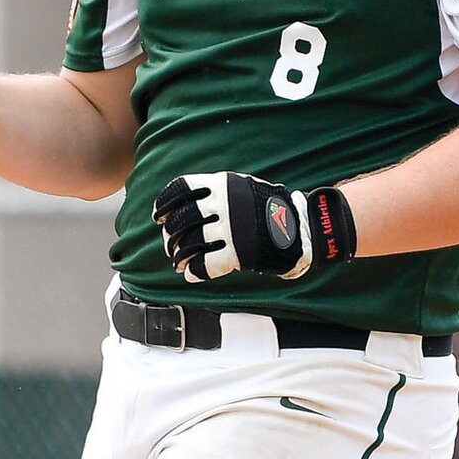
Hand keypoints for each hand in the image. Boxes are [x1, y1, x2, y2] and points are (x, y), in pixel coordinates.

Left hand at [152, 172, 355, 283]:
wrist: (300, 226)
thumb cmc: (268, 207)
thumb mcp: (242, 186)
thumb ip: (215, 192)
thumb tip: (182, 202)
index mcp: (222, 184)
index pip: (181, 189)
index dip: (165, 204)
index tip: (158, 217)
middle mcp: (224, 205)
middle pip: (182, 220)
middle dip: (170, 235)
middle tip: (170, 245)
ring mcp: (231, 230)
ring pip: (190, 244)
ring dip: (179, 256)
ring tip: (178, 261)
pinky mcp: (238, 253)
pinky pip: (206, 265)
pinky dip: (194, 271)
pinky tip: (191, 274)